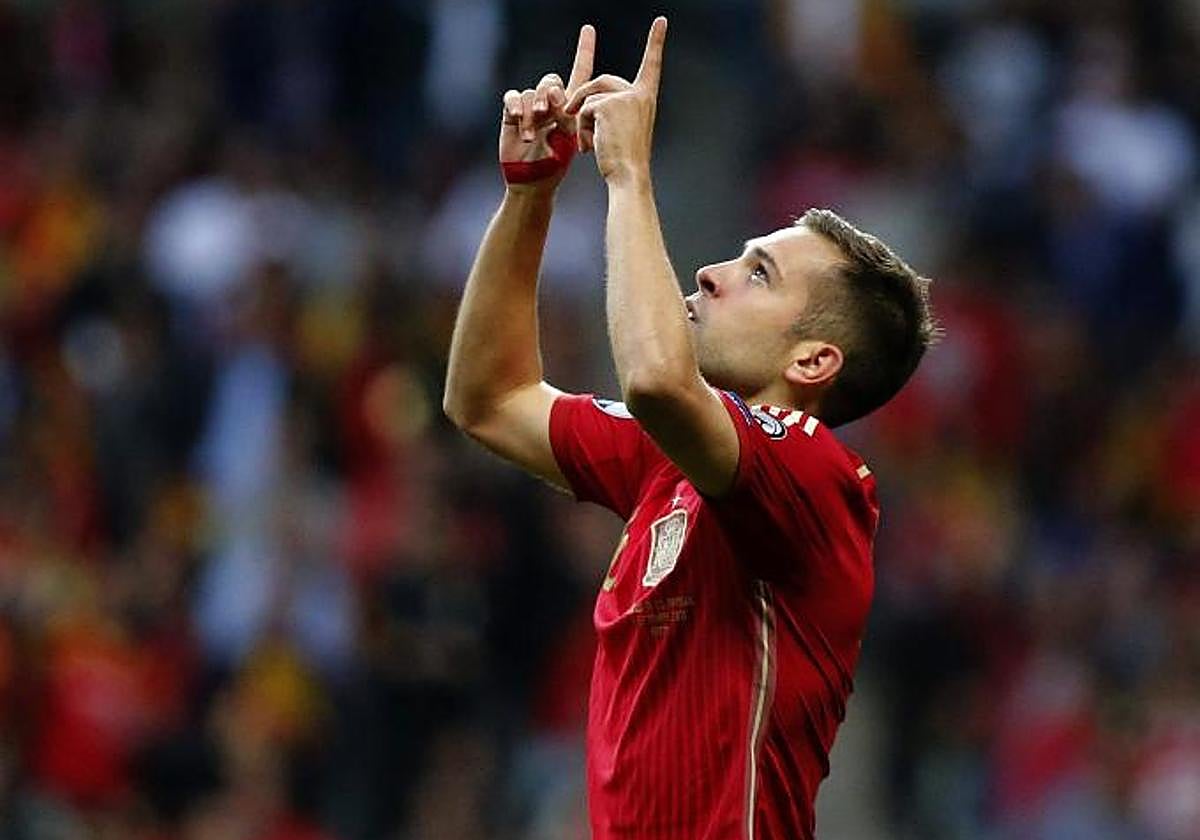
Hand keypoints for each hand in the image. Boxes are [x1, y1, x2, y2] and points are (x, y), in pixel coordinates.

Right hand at [500, 24, 595, 189]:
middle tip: (550, 111)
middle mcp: (550, 103)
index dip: (583, 51)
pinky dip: (515, 106)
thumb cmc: (555, 166)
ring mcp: (530, 108)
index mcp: (570, 106)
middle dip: (550, 94)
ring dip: (532, 110)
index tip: (589, 30)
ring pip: (531, 92)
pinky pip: (512, 97)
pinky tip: (518, 120)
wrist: (533, 183)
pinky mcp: (511, 114)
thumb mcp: (568, 140)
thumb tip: (556, 97)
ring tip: (533, 133)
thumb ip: (566, 116)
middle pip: (551, 81)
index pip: (579, 72)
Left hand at [565, 17, 665, 185]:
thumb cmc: (623, 160)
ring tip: (589, 143)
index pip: (651, 65)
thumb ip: (611, 109)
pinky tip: (590, 145)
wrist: (628, 176)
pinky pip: (583, 108)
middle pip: (602, 80)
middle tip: (574, 119)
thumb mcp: (621, 129)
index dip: (655, 42)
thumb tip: (579, 103)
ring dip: (581, 120)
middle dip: (584, 99)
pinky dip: (580, 128)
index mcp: (646, 98)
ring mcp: (624, 97)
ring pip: (589, 96)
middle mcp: (639, 94)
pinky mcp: (608, 104)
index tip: (661, 21)